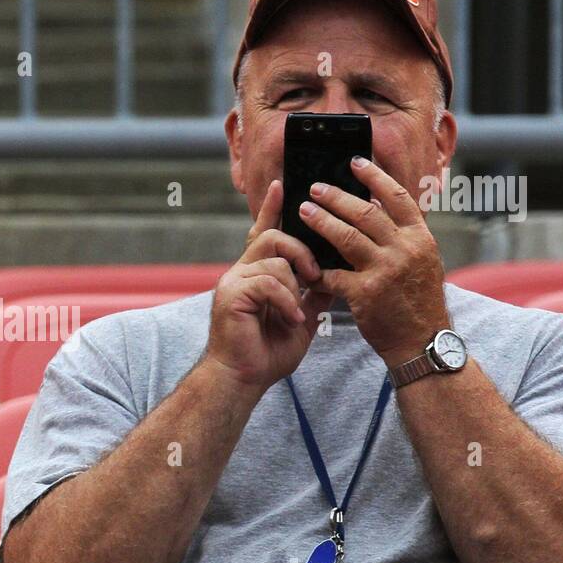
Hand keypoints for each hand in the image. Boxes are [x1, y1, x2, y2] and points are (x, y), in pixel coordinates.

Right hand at [206, 179, 334, 389]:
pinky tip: (290, 319)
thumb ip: (311, 295)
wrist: (242, 379)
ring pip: (274, 258)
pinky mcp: (231, 295)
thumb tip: (330, 279)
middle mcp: (241, 271)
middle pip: (273, 237)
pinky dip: (286, 301)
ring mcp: (233, 281)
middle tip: (314, 276)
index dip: (272, 208)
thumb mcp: (300, 319)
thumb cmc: (266, 354)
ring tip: (297, 311)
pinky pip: (268, 282)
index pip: (264, 232)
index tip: (283, 184)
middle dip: (301, 251)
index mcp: (255, 274)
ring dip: (294, 284)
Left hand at [300, 157, 450, 365]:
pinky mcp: (366, 293)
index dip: (375, 176)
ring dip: (321, 221)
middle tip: (315, 188)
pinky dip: (316, 269)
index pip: (397, 197)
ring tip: (304, 211)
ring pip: (346, 237)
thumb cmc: (418, 301)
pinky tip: (302, 263)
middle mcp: (405, 249)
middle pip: (366, 212)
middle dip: (337, 197)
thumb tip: (374, 204)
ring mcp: (386, 270)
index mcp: (420, 238)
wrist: (422, 340)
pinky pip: (333, 275)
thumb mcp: (422, 261)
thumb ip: (402, 234)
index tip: (355, 162)